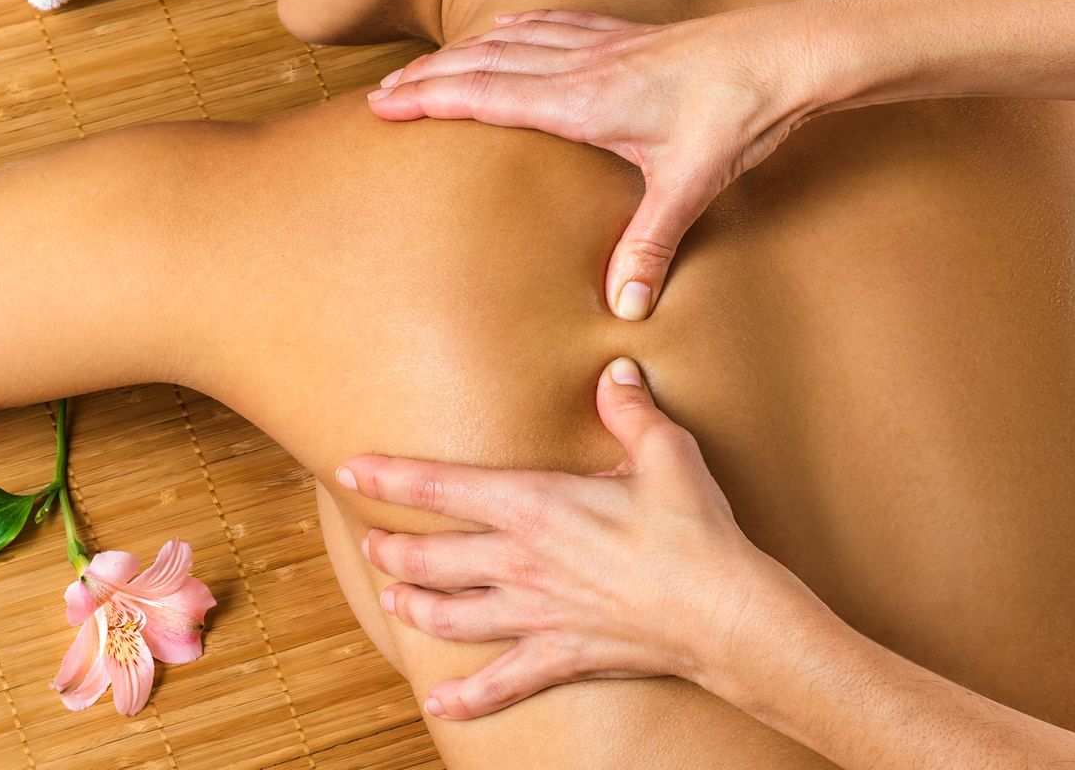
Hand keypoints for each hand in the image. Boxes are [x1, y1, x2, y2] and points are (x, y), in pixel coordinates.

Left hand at [336, 358, 829, 719]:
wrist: (723, 610)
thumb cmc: (693, 529)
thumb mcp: (665, 453)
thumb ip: (631, 410)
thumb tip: (616, 371)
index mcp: (535, 505)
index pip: (442, 486)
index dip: (391, 477)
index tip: (352, 470)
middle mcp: (522, 562)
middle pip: (433, 558)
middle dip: (394, 548)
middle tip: (372, 542)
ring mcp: (537, 614)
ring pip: (452, 615)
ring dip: (415, 606)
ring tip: (392, 595)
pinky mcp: (561, 655)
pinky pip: (502, 683)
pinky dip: (467, 697)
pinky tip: (438, 702)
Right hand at [365, 2, 858, 319]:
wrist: (786, 54)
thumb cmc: (739, 115)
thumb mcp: (691, 186)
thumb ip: (649, 245)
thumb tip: (624, 308)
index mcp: (584, 99)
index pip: (486, 95)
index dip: (428, 98)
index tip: (381, 104)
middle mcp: (583, 64)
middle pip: (483, 63)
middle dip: (426, 76)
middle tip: (379, 92)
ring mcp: (603, 43)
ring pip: (511, 39)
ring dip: (462, 52)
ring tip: (424, 67)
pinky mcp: (626, 35)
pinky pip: (550, 25)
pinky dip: (511, 29)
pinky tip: (504, 31)